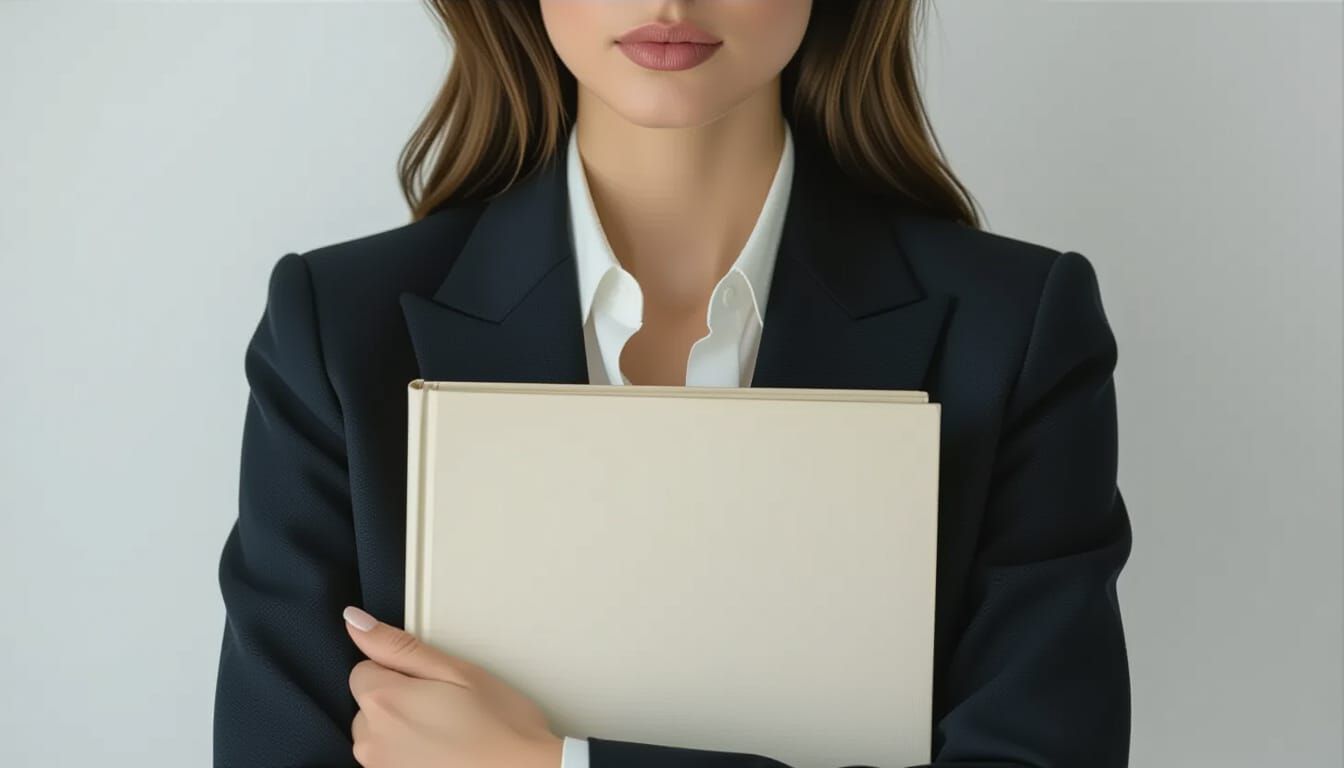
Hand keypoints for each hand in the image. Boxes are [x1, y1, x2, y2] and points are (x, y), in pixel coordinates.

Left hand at [342, 605, 564, 767]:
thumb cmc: (500, 725)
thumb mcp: (456, 671)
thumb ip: (399, 647)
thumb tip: (355, 622)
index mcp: (384, 701)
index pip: (364, 670)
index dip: (399, 671)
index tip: (432, 682)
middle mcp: (372, 741)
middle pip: (369, 706)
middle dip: (398, 701)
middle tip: (444, 706)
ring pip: (379, 736)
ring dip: (402, 732)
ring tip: (448, 733)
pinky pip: (390, 761)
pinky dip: (409, 757)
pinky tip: (443, 755)